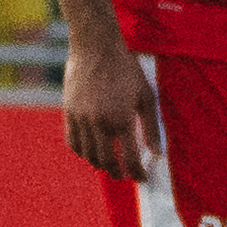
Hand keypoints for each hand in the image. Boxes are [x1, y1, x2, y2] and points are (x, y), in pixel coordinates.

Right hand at [61, 26, 157, 183]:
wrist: (95, 47)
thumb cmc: (126, 70)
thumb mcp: (146, 96)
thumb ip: (152, 127)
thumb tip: (158, 153)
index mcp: (121, 120)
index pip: (130, 158)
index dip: (137, 173)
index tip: (143, 179)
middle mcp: (99, 123)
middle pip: (106, 161)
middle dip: (118, 172)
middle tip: (126, 174)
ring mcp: (81, 119)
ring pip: (88, 154)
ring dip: (100, 164)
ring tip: (110, 164)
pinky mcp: (68, 113)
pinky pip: (73, 141)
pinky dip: (82, 152)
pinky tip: (91, 151)